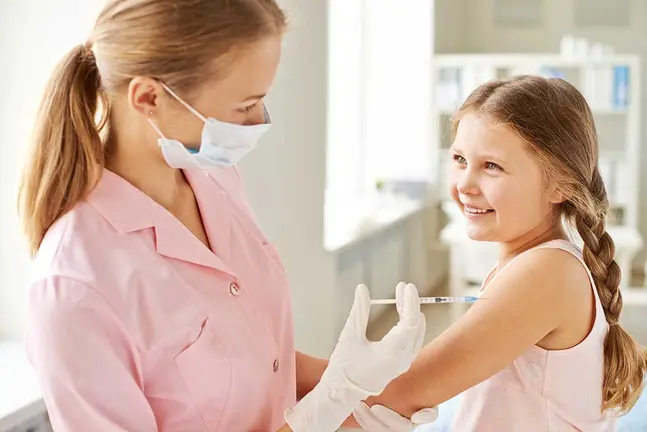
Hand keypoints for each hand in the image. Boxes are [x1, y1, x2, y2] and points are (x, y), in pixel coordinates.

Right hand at [284, 282, 425, 431]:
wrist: (341, 393)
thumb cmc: (344, 366)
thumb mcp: (350, 334)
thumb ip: (359, 310)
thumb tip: (362, 288)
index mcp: (392, 352)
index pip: (409, 322)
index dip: (410, 302)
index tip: (407, 287)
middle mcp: (402, 359)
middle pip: (415, 326)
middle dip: (410, 304)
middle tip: (403, 287)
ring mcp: (403, 363)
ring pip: (415, 334)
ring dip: (410, 315)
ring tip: (402, 297)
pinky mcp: (399, 365)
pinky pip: (412, 342)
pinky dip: (409, 327)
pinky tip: (402, 316)